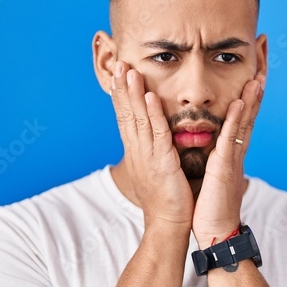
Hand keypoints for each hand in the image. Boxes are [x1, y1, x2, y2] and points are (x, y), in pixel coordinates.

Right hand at [110, 60, 193, 231]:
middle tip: (118, 63)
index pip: (125, 118)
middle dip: (122, 88)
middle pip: (126, 114)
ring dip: (134, 94)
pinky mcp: (162, 163)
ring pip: (138, 120)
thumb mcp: (156, 169)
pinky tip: (150, 97)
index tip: (119, 74)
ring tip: (129, 71)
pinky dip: (153, 115)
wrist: (168, 223)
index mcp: (137, 152)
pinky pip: (157, 135)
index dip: (121, 96)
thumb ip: (155, 150)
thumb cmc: (167, 198)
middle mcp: (138, 151)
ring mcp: (148, 156)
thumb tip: (156, 138)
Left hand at [193, 73, 264, 247]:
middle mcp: (238, 150)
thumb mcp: (216, 174)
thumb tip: (224, 152)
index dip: (251, 89)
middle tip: (264, 57)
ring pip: (245, 121)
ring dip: (252, 97)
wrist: (216, 231)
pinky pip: (230, 139)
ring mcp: (234, 157)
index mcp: (234, 149)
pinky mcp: (225, 167)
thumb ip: (222, 160)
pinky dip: (235, 120)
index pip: (244, 112)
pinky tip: (239, 102)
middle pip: (251, 110)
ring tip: (258, 73)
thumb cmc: (213, 206)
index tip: (256, 66)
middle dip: (258, 83)